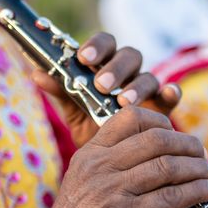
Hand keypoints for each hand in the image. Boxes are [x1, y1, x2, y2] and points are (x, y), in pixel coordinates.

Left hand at [30, 32, 181, 146]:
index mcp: (105, 66)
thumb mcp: (73, 111)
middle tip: (101, 85)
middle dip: (115, 68)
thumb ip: (59, 92)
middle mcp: (128, 74)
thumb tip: (36, 73)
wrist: (110, 163)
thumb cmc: (90, 129)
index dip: (96, 45)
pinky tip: (169, 94)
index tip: (83, 57)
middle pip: (129, 56)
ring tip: (123, 103)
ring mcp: (147, 90)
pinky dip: (171, 92)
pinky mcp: (163, 108)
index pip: (105, 44)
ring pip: (148, 76)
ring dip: (136, 86)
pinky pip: (171, 95)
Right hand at [39, 106, 207, 207]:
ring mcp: (110, 192)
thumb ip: (116, 167)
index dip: (163, 122)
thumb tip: (164, 159)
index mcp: (90, 153)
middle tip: (203, 158)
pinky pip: (170, 198)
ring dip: (198, 170)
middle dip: (189, 146)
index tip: (179, 138)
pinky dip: (195, 193)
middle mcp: (99, 167)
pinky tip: (207, 193)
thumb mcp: (87, 184)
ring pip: (167, 167)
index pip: (131, 117)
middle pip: (156, 139)